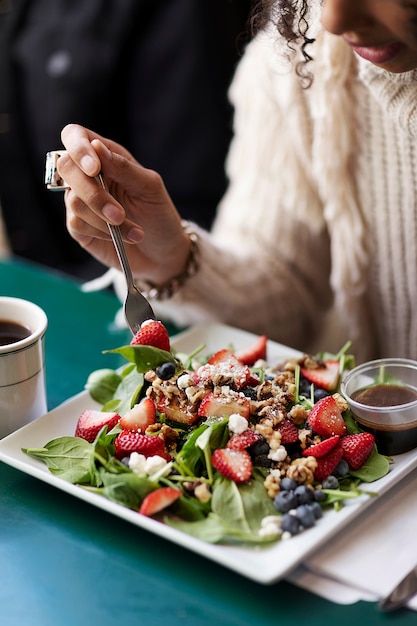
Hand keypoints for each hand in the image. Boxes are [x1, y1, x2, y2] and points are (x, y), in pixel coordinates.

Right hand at [58, 124, 190, 283]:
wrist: (163, 252)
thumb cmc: (159, 214)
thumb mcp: (150, 187)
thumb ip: (123, 167)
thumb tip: (96, 146)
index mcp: (104, 157)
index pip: (75, 136)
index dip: (78, 147)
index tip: (95, 168)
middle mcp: (87, 176)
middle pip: (66, 168)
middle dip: (94, 194)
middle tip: (119, 214)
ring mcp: (80, 201)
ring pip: (75, 201)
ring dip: (105, 219)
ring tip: (134, 231)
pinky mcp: (79, 227)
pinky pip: (77, 224)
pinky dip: (103, 232)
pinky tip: (121, 238)